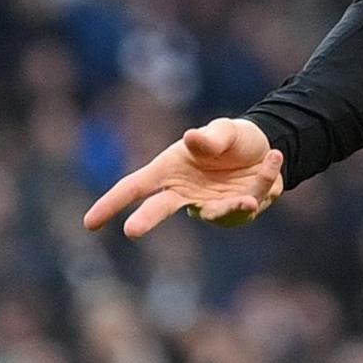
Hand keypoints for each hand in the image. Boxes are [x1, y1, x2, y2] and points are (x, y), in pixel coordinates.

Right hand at [84, 118, 283, 238]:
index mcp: (169, 169)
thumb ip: (210, 138)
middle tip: (131, 231)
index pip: (133, 188)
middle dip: (146, 219)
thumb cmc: (232, 140)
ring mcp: (209, 204)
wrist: (266, 149)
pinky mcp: (236, 210)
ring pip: (212, 213)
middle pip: (158, 208)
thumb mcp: (223, 131)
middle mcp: (184, 192)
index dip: (111, 204)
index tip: (89, 223)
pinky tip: (273, 159)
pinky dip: (263, 183)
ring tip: (248, 199)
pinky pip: (248, 203)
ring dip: (229, 208)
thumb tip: (192, 139)